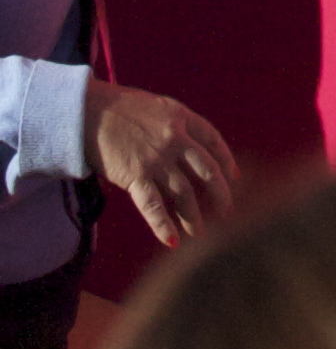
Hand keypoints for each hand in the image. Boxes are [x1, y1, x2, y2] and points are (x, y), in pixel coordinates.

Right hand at [85, 80, 236, 245]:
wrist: (88, 112)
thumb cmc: (117, 108)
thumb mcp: (155, 107)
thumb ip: (172, 124)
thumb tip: (183, 145)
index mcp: (181, 117)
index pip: (213, 140)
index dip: (226, 160)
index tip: (234, 176)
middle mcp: (175, 138)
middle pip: (207, 170)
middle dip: (220, 193)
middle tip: (226, 211)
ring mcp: (157, 159)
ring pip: (184, 193)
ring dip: (193, 217)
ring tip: (199, 235)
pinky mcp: (136, 176)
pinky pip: (154, 206)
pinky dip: (163, 226)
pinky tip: (173, 241)